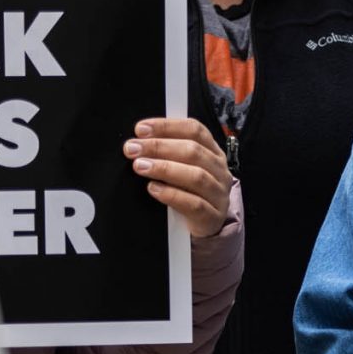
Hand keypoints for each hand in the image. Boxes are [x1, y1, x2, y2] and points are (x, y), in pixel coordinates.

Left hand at [125, 117, 233, 238]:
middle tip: (133, 149)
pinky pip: (194, 204)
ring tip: (140, 166)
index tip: (141, 129)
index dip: (167, 126)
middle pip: (193, 151)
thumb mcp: (183, 169)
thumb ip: (169, 154)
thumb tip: (139, 142)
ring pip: (196, 176)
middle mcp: (220, 170)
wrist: (204, 226)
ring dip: (165, 168)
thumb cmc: (189, 193)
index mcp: (213, 152)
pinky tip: (153, 189)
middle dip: (159, 147)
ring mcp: (219, 194)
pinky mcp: (212, 217)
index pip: (195, 130)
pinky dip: (172, 194)